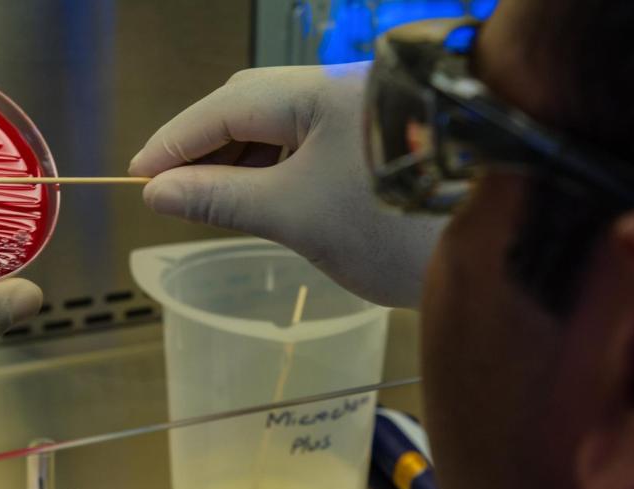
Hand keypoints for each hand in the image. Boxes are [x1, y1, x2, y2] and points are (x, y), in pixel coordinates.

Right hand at [129, 63, 445, 307]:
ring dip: (242, 163)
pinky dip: (278, 173)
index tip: (137, 176)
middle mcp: (344, 91)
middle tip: (168, 193)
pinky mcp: (381, 146)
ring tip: (208, 203)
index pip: (226, 106)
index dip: (175, 141)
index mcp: (320, 92)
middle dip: (207, 149)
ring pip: (284, 130)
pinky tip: (259, 200)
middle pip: (253, 108)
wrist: (496, 253)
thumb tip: (158, 190)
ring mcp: (366, 117)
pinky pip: (313, 148)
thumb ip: (220, 198)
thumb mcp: (294, 216)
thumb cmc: (395, 230)